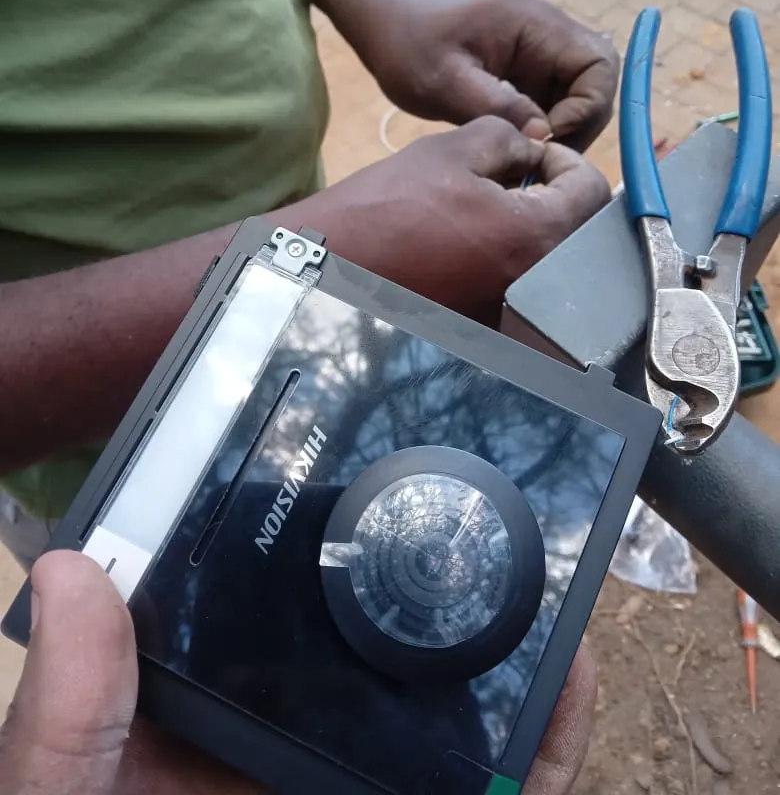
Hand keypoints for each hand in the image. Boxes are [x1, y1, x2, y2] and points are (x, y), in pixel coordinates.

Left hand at [0, 549, 594, 793]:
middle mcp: (315, 732)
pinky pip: (518, 777)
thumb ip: (72, 708)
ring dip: (504, 631)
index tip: (338, 468)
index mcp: (229, 707)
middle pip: (384, 642)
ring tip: (533, 549)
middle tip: (463, 493)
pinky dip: (556, 724)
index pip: (275, 607)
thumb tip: (67, 569)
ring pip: (461, 699)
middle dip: (428, 573)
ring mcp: (387, 780)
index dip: (306, 540)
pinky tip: (568, 658)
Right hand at [280, 115, 609, 323]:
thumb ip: (509, 139)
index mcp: (537, 237)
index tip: (533, 155)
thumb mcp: (452, 151)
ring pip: (549, 261)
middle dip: (554, 196)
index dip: (565, 161)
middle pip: (577, 231)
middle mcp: (536, 284)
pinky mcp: (485, 327)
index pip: (591, 190)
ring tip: (489, 207)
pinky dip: (509, 261)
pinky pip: (518, 288)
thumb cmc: (387, 207)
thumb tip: (531, 150)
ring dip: (533, 228)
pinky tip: (471, 242)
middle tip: (515, 176)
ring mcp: (511, 313)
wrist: (330, 267)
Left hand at [360, 0, 618, 152]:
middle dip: (578, 126)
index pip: (600, 65)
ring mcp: (538, 57)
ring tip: (524, 161)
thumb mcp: (444, 80)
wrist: (385, 25)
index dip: (587, 107)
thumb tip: (541, 136)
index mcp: (538, 25)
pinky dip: (542, 132)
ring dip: (561, 133)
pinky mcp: (525, 76)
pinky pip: (552, 106)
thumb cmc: (407, 44)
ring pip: (578, 101)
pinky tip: (515, 153)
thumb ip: (495, 105)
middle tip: (539, 160)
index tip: (546, 138)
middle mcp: (548, 37)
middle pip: (597, 86)